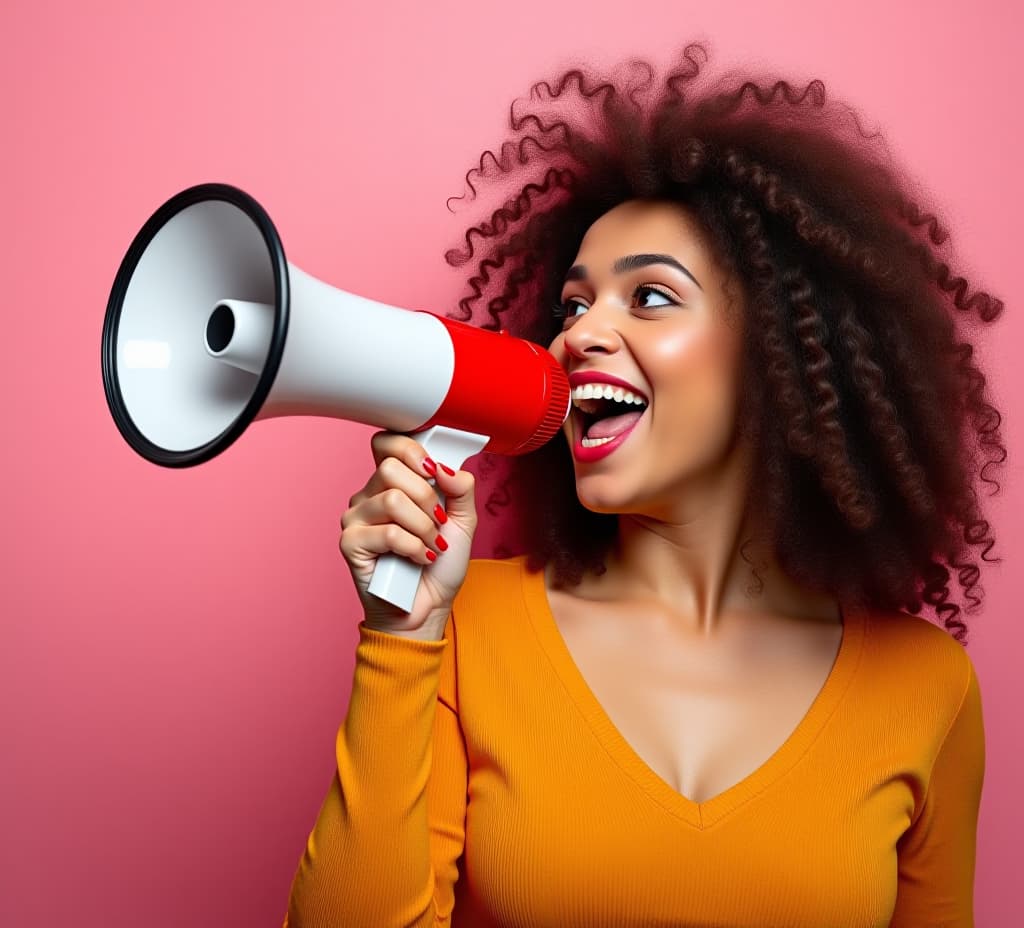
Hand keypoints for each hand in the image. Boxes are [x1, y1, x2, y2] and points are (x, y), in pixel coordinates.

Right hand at [339, 431, 476, 637]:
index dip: (411, 451)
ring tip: (431, 545)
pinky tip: (419, 558)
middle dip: (427, 497)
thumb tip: (443, 466)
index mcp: (391, 483)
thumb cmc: (439, 565)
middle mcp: (368, 496)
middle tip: (438, 523)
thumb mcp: (464, 521)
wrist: (429, 608)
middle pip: (391, 468)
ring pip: (393, 500)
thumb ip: (461, 488)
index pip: (386, 443)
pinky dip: (414, 547)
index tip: (433, 472)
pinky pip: (388, 532)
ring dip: (424, 527)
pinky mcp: (351, 544)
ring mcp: (356, 519)